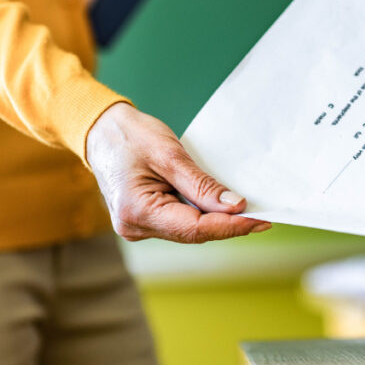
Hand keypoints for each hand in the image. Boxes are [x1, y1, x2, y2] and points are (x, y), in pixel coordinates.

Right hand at [86, 102, 270, 242]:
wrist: (100, 131)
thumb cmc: (129, 136)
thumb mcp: (170, 155)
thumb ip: (201, 184)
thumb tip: (235, 206)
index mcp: (137, 212)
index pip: (195, 228)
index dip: (231, 226)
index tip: (260, 220)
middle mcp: (135, 226)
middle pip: (193, 233)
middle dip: (228, 223)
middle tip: (263, 214)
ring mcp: (138, 226)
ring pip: (189, 229)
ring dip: (216, 218)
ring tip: (247, 208)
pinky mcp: (145, 220)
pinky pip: (180, 221)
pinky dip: (201, 213)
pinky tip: (219, 203)